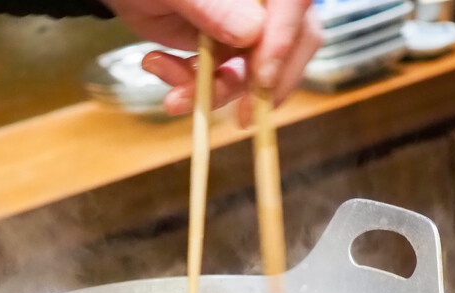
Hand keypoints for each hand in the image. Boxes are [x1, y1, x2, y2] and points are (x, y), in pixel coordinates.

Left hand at [101, 0, 321, 118]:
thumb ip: (209, 5)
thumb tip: (251, 33)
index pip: (294, 4)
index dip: (284, 42)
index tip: (261, 79)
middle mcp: (263, 2)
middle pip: (295, 42)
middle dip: (264, 84)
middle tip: (241, 118)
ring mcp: (250, 26)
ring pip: (258, 71)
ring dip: (217, 91)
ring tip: (172, 94)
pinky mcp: (229, 49)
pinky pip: (228, 79)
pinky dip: (196, 87)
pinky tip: (158, 66)